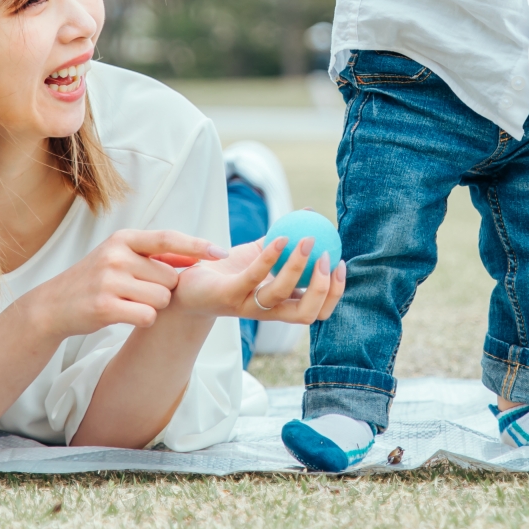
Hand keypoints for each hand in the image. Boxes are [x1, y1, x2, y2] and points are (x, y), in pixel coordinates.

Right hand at [24, 229, 220, 341]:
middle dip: (162, 290)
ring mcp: (109, 280)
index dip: (197, 246)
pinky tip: (123, 315)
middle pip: (170, 278)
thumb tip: (196, 254)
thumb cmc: (96, 280)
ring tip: (127, 302)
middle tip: (136, 292)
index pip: (168, 239)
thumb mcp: (121, 257)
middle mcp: (116, 255)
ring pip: (161, 299)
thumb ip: (156, 255)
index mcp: (123, 239)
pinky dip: (142, 319)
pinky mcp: (105, 307)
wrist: (54, 305)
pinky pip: (147, 316)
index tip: (221, 253)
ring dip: (152, 306)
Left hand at [173, 235, 346, 324]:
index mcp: (281, 305)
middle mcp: (268, 312)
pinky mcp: (229, 296)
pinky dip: (271, 257)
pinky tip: (281, 237)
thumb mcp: (260, 254)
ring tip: (306, 240)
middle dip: (324, 288)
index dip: (334, 291)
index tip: (341, 262)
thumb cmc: (228, 271)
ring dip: (298, 267)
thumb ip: (285, 240)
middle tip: (327, 256)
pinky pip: (254, 277)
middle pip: (308, 314)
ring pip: (282, 295)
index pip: (318, 310)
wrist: (188, 286)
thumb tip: (310, 214)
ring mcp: (248, 306)